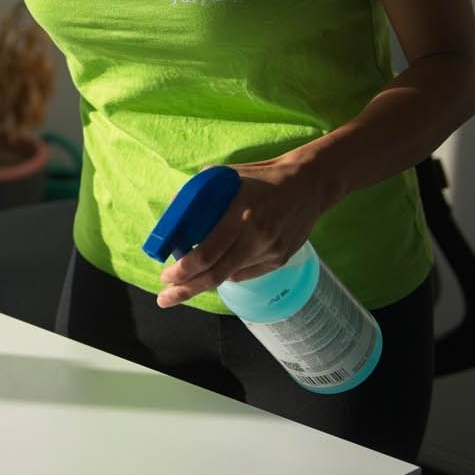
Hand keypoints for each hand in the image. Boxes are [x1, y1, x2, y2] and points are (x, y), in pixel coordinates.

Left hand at [156, 154, 336, 306]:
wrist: (309, 185)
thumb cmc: (260, 177)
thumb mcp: (224, 176)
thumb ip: (196, 195)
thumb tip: (170, 219)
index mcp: (239, 214)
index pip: (205, 254)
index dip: (182, 271)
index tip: (165, 276)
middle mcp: (256, 236)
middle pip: (214, 275)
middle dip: (185, 290)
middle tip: (165, 297)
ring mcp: (270, 251)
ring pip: (229, 276)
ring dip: (203, 283)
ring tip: (185, 286)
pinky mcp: (280, 259)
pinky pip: (246, 272)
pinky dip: (227, 273)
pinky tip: (217, 269)